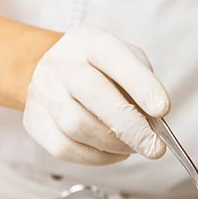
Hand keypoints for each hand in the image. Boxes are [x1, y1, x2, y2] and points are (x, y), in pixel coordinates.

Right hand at [23, 25, 169, 164]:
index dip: (141, 84)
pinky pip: (66, 148)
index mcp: (88, 41)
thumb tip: (156, 121)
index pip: (115, 58)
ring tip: (134, 146)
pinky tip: (112, 151)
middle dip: (130, 126)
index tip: (163, 109)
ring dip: (114, 144)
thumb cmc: (103, 72)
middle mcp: (60, 63)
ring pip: (78, 126)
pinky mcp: (34, 122)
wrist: (57, 76)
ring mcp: (42, 92)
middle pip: (92, 94)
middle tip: (155, 148)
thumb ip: (144, 86)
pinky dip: (96, 157)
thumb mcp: (128, 63)